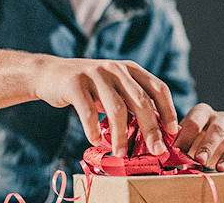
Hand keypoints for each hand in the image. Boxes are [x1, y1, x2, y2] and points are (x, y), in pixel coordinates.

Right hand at [33, 57, 177, 157]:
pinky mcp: (74, 83)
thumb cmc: (89, 88)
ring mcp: (95, 74)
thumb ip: (133, 102)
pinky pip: (88, 112)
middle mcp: (116, 69)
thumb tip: (157, 131)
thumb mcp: (114, 88)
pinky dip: (93, 130)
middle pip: (141, 101)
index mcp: (130, 69)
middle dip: (151, 129)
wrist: (50, 75)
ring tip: (121, 154)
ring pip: (117, 109)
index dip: (168, 109)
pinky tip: (96, 140)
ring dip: (121, 136)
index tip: (173, 132)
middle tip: (156, 151)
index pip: (158, 88)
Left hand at [173, 103, 223, 182]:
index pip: (194, 120)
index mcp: (202, 112)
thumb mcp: (182, 138)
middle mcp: (220, 119)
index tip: (176, 151)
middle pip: (216, 130)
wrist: (207, 138)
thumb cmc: (192, 138)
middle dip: (207, 145)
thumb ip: (175, 145)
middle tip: (199, 159)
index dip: (185, 136)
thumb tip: (161, 157)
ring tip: (221, 170)